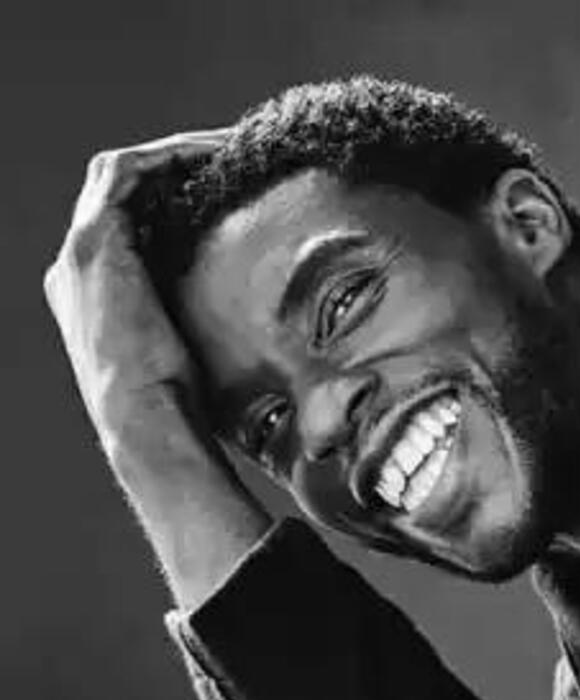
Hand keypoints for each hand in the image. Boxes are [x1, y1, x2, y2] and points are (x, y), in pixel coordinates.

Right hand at [43, 130, 225, 445]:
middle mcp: (75, 266)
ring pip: (121, 172)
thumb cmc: (175, 402)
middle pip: (120, 190)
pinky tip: (213, 157)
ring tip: (227, 149)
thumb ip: (196, 320)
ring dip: (175, 155)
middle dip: (174, 168)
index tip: (225, 189)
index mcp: (93, 293)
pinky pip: (127, 172)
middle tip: (230, 159)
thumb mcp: (186, 352)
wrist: (147, 422)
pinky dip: (168, 157)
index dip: (173, 198)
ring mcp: (79, 252)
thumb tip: (257, 315)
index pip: (127, 223)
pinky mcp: (94, 242)